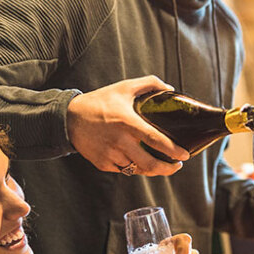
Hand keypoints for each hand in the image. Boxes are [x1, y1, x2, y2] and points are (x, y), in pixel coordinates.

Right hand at [66, 76, 190, 175]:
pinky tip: (140, 161)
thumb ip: (149, 84)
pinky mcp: (102, 164)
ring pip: (138, 170)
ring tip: (162, 165)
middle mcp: (119, 141)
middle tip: (177, 165)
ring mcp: (110, 154)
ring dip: (153, 170)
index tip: (185, 154)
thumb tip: (169, 88)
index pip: (155, 140)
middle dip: (168, 169)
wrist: (69, 118)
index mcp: (127, 122)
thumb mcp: (124, 87)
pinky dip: (134, 168)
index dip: (172, 150)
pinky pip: (124, 170)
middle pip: (149, 164)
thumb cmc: (99, 102)